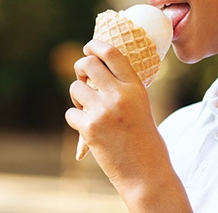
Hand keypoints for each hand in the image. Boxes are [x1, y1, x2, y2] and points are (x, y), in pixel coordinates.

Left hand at [65, 39, 191, 211]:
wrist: (146, 172)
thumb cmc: (145, 139)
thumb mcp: (141, 105)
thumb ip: (123, 88)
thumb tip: (97, 71)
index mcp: (136, 87)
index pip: (112, 54)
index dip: (95, 46)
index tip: (89, 46)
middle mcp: (119, 95)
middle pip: (88, 64)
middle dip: (80, 67)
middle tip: (82, 75)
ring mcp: (103, 111)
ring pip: (75, 88)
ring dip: (77, 95)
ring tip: (87, 106)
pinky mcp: (89, 128)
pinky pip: (71, 113)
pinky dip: (75, 118)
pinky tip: (87, 127)